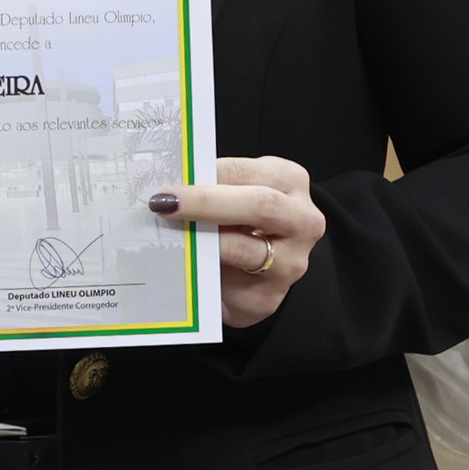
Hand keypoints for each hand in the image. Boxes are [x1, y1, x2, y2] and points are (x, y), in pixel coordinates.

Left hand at [150, 156, 325, 327]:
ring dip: (202, 241)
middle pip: (260, 205)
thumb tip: (172, 188)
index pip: (246, 171)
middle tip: (166, 205)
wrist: (264, 268)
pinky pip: (228, 286)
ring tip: (171, 236)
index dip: (206, 175)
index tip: (171, 183)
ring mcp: (290, 263)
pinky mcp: (268, 298)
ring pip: (244, 250)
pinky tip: (184, 265)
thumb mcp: (238, 192)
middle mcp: (302, 221)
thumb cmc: (245, 220)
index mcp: (291, 182)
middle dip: (207, 204)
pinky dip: (202, 273)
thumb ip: (215, 187)